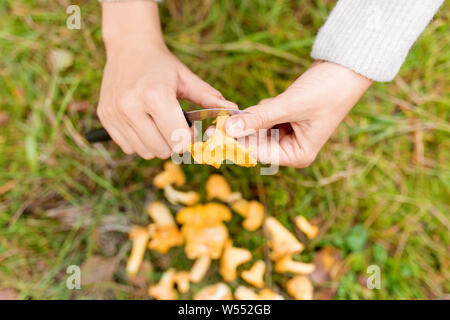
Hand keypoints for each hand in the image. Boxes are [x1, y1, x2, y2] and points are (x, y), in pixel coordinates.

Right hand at [98, 2, 235, 158]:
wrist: (128, 48)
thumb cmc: (162, 65)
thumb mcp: (187, 78)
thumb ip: (209, 98)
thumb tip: (233, 110)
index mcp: (154, 94)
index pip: (178, 139)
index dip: (189, 139)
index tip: (190, 129)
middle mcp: (130, 106)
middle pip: (162, 150)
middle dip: (174, 143)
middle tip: (175, 128)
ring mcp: (115, 114)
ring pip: (145, 152)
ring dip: (157, 144)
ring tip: (159, 125)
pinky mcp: (105, 119)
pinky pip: (128, 148)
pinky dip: (140, 142)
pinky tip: (144, 125)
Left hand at [224, 61, 372, 166]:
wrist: (346, 69)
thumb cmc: (327, 91)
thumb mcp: (290, 106)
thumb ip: (259, 118)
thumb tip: (229, 129)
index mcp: (298, 154)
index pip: (259, 153)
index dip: (235, 144)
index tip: (213, 136)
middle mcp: (292, 148)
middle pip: (256, 142)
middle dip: (240, 130)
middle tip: (217, 122)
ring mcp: (289, 134)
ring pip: (258, 128)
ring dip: (254, 116)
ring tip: (265, 106)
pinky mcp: (286, 120)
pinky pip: (264, 117)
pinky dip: (263, 108)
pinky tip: (277, 100)